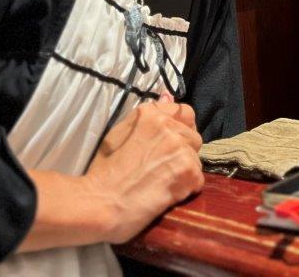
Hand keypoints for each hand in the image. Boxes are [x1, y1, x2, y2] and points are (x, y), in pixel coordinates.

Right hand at [85, 95, 202, 242]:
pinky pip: (198, 179)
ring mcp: (180, 147)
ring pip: (196, 158)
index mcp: (150, 113)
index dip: (180, 129)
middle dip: (183, 151)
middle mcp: (168, 125)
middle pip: (193, 136)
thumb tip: (168, 95)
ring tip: (161, 182)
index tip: (170, 143)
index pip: (184, 112)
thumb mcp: (119, 134)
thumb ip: (148, 116)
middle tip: (162, 167)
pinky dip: (186, 189)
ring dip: (183, 171)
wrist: (101, 203)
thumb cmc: (103, 172)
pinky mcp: (188, 170)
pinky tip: (166, 194)